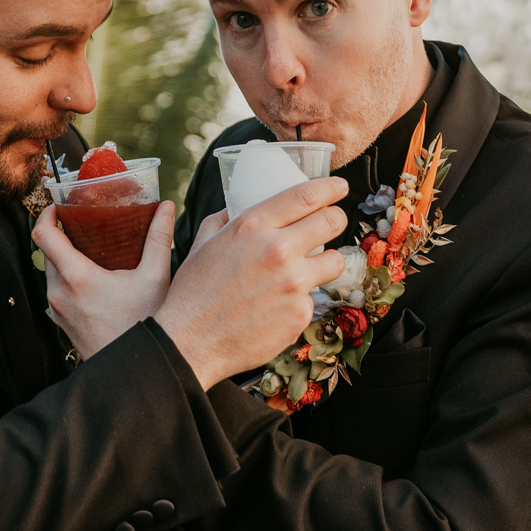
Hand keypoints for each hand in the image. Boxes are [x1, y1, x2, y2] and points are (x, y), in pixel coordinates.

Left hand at [32, 199, 175, 359]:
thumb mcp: (156, 278)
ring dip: (64, 258)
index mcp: (77, 277)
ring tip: (91, 250)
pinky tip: (93, 278)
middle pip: (47, 252)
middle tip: (84, 223)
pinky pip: (57, 292)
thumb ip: (159, 238)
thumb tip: (166, 207)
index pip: (43, 236)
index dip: (46, 215)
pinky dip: (68, 279)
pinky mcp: (62, 324)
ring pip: (51, 273)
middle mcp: (60, 294)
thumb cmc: (145, 325)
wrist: (135, 371)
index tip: (59, 207)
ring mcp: (58, 311)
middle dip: (61, 234)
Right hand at [155, 178, 348, 391]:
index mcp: (252, 226)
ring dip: (326, 261)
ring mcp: (293, 284)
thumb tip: (236, 206)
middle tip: (331, 224)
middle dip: (336, 219)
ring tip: (307, 269)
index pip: (306, 196)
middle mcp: (278, 250)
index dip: (330, 188)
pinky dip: (301, 299)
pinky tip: (278, 306)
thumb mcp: (203, 244)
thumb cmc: (193, 293)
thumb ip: (224, 220)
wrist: (191, 343)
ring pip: (335, 261)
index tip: (339, 187)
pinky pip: (313, 297)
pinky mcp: (300, 313)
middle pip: (332, 222)